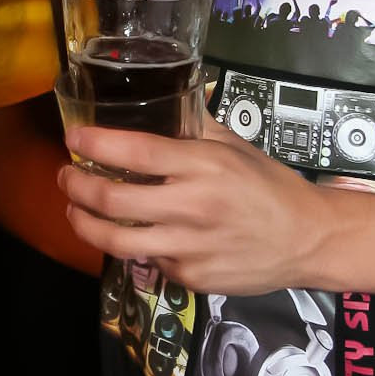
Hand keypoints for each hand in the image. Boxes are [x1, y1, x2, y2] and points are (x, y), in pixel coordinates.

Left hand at [58, 114, 333, 294]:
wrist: (308, 239)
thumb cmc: (269, 186)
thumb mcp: (234, 146)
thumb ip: (194, 125)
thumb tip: (161, 98)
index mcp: (204, 165)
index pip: (137, 151)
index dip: (96, 144)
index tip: (73, 137)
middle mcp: (193, 206)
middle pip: (114, 200)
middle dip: (76, 187)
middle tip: (66, 177)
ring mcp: (190, 246)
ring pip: (117, 241)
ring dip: (84, 224)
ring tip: (74, 210)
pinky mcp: (191, 277)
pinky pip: (148, 260)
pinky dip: (134, 247)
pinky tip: (132, 235)